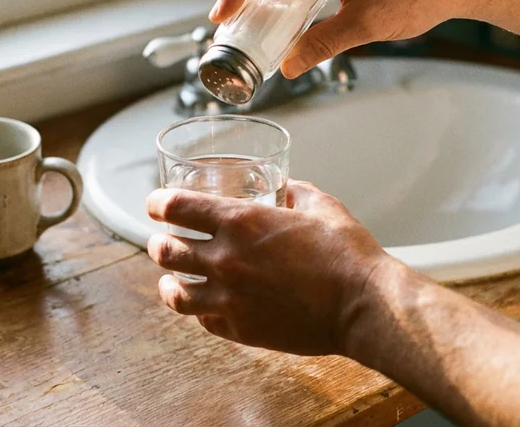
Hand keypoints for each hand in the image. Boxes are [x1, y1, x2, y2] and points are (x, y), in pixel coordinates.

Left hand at [145, 180, 391, 355]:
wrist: (363, 305)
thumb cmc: (347, 254)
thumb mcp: (320, 206)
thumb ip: (295, 192)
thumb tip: (286, 188)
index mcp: (240, 222)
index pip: (176, 207)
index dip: (158, 202)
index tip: (156, 203)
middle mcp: (226, 260)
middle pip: (165, 251)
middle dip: (158, 242)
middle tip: (162, 240)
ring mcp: (230, 299)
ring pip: (174, 293)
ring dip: (168, 281)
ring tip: (171, 278)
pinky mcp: (241, 330)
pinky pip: (202, 320)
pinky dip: (199, 310)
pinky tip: (205, 303)